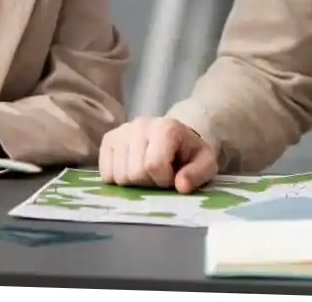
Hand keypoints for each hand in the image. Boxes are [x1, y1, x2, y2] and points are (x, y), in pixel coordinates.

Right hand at [98, 117, 217, 193]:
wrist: (176, 136)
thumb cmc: (189, 153)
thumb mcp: (205, 163)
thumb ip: (197, 174)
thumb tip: (181, 186)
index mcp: (166, 127)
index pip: (153, 165)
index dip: (163, 180)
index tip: (172, 176)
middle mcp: (140, 124)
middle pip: (133, 173)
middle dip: (148, 182)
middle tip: (159, 175)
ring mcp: (122, 131)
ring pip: (118, 175)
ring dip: (133, 182)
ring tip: (146, 171)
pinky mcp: (109, 139)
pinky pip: (105, 173)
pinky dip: (118, 178)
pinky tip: (132, 169)